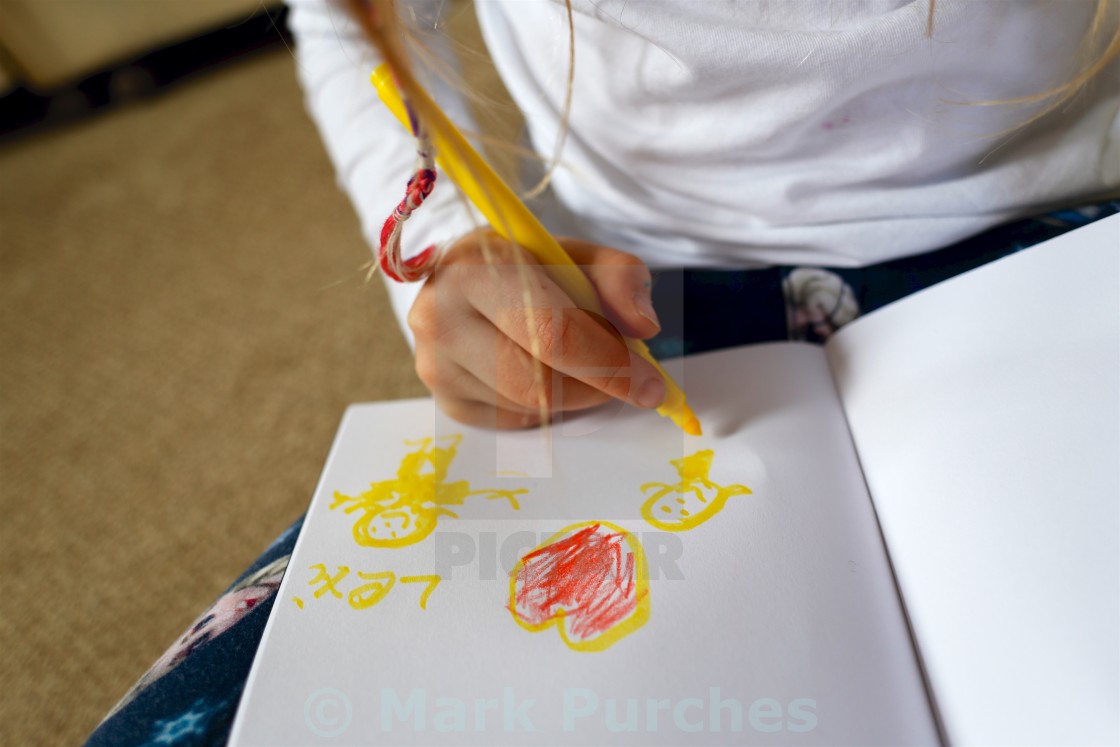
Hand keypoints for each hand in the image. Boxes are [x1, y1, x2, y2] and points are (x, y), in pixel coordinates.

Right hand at [407, 230, 664, 428]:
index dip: (609, 364)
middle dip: (596, 386)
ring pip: (531, 406)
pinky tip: (541, 368)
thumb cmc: (524, 264)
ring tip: (577, 358)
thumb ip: (619, 277)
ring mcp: (437, 367)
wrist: (462, 278)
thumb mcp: (574, 253)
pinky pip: (517, 420)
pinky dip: (546, 403)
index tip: (651, 384)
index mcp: (473, 269)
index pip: (551, 333)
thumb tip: (643, 327)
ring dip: (574, 392)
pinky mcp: (447, 401)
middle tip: (632, 379)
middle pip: (539, 382)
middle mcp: (441, 319)